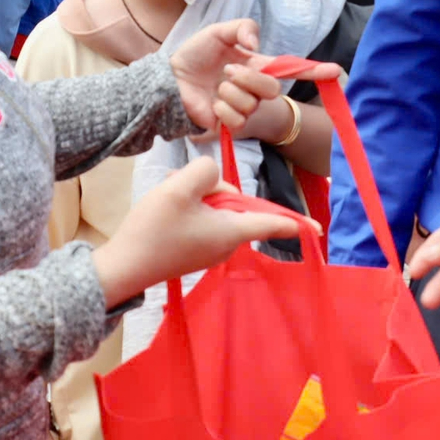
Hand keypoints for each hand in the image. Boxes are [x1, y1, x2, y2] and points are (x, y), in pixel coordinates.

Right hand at [91, 158, 301, 306]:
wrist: (121, 267)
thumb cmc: (153, 230)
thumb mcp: (179, 188)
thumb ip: (206, 172)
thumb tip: (213, 177)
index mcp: (231, 232)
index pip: (270, 223)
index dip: (294, 223)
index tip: (317, 230)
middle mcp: (225, 244)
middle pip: (236, 204)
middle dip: (213, 187)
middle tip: (182, 183)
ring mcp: (208, 249)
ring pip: (216, 208)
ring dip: (196, 194)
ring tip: (168, 193)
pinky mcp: (192, 249)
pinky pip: (202, 218)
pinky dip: (188, 205)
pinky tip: (165, 205)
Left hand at [169, 20, 340, 132]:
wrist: (170, 77)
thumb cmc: (195, 55)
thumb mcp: (220, 32)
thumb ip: (243, 29)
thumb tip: (255, 46)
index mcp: (258, 67)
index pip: (293, 69)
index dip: (314, 70)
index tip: (336, 72)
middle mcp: (255, 89)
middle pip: (272, 89)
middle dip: (249, 77)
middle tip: (227, 71)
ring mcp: (244, 109)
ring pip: (252, 104)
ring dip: (229, 91)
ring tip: (215, 87)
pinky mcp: (230, 125)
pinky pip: (236, 118)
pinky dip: (221, 107)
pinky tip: (211, 104)